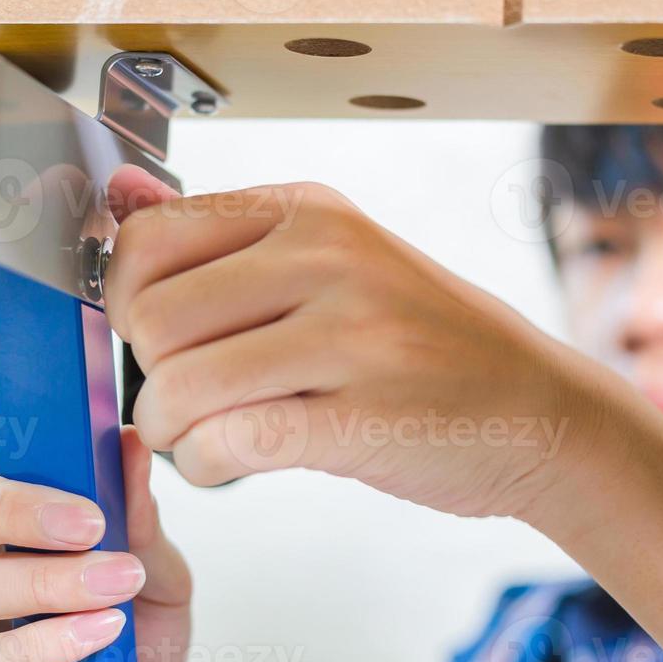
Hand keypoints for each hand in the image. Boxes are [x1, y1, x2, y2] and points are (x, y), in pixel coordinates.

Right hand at [0, 296, 191, 661]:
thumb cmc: (130, 630)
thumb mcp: (153, 559)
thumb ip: (138, 507)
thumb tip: (135, 442)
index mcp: (4, 498)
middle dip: (9, 502)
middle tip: (85, 516)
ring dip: (48, 579)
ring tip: (115, 582)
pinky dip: (52, 639)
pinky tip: (99, 633)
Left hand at [103, 165, 596, 518]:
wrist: (540, 407)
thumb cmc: (425, 341)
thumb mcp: (336, 259)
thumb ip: (227, 235)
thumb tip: (122, 194)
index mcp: (311, 211)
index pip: (148, 238)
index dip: (124, 300)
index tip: (157, 338)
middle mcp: (329, 257)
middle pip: (148, 314)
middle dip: (146, 373)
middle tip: (183, 399)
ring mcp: (352, 335)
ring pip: (179, 386)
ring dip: (171, 431)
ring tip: (205, 436)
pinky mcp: (364, 417)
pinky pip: (228, 443)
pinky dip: (206, 466)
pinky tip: (229, 464)